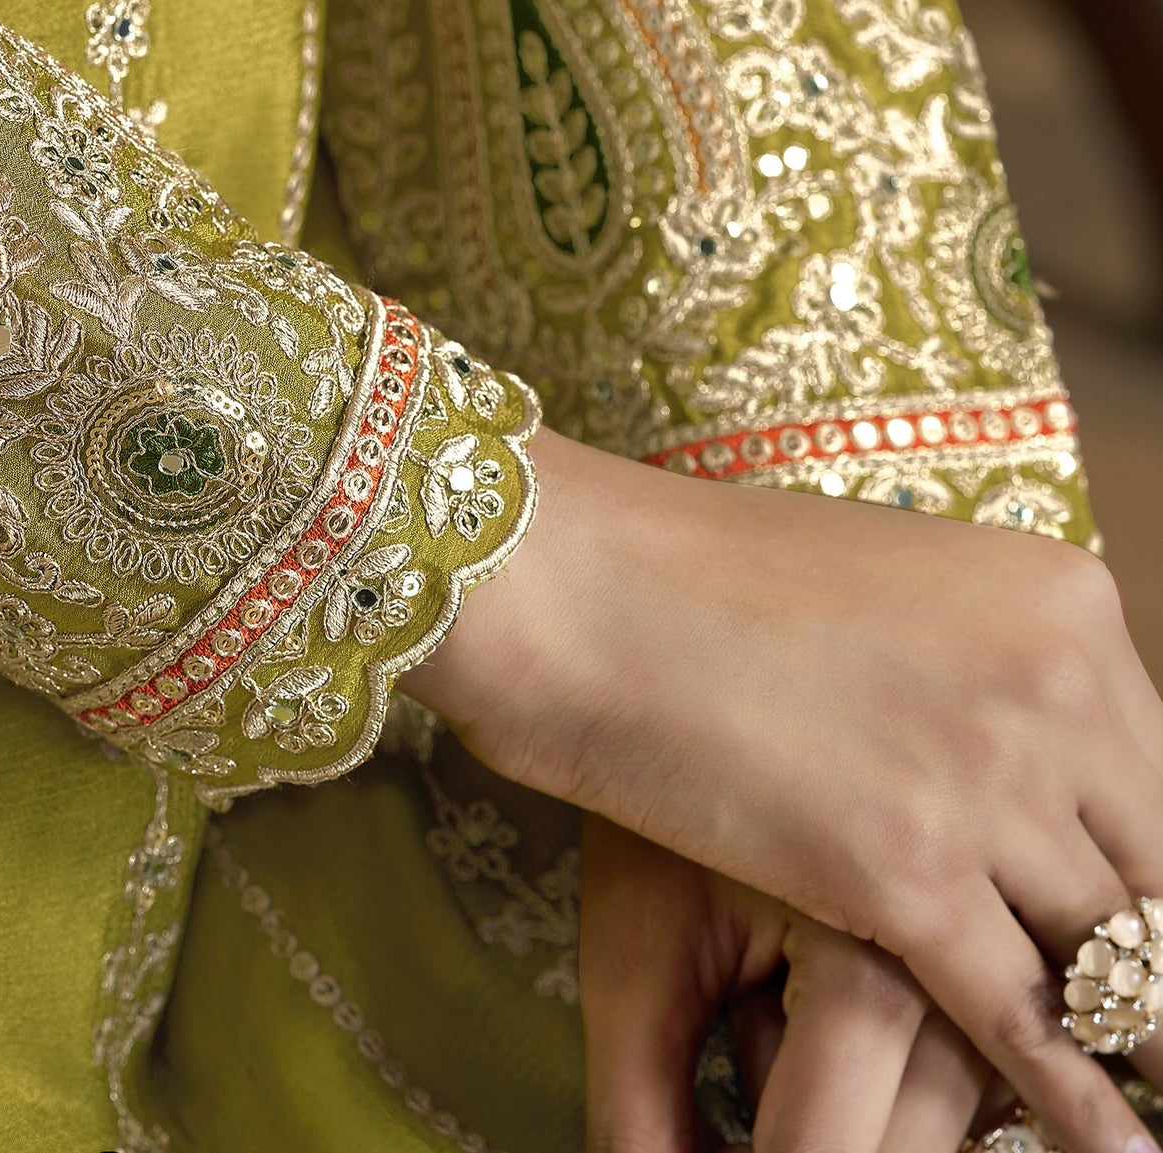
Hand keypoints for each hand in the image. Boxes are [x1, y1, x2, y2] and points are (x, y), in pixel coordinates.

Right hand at [407, 427, 1162, 1152]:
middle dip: (1143, 968)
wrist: (574, 581)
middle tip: (1140, 1026)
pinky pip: (1032, 1024)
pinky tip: (1108, 1146)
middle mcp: (1054, 688)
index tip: (1139, 943)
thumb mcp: (884, 596)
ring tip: (1142, 1099)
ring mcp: (988, 779)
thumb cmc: (692, 581)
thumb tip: (1022, 773)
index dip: (1146, 885)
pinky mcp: (908, 870)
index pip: (1158, 790)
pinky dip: (1076, 1105)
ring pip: (1111, 965)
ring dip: (1121, 1042)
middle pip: (1156, 882)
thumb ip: (974, 676)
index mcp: (1060, 606)